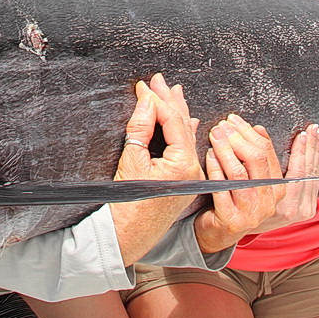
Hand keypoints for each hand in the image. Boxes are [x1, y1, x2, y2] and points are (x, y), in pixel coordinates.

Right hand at [110, 73, 202, 264]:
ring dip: (177, 114)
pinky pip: (186, 151)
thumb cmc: (126, 203)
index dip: (157, 100)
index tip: (145, 85)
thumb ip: (142, 126)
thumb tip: (148, 100)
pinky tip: (189, 122)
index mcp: (183, 164)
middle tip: (158, 81)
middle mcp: (192, 170)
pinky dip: (183, 133)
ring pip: (186, 137)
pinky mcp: (183, 182)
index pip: (172, 121)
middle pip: (183, 126)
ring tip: (173, 92)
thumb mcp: (131, 159)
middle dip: (170, 101)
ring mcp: (189, 177)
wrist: (126, 236)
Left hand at [192, 116, 318, 251]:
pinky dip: (215, 168)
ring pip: (238, 173)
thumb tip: (257, 128)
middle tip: (222, 125)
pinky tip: (209, 155)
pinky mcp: (232, 220)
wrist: (218, 233)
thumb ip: (255, 157)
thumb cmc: (232, 200)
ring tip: (214, 135)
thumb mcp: (250, 179)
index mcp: (277, 189)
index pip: (267, 152)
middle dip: (236, 137)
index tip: (235, 119)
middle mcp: (268, 202)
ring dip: (225, 149)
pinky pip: (221, 188)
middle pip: (256, 159)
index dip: (249, 132)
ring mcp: (251, 213)